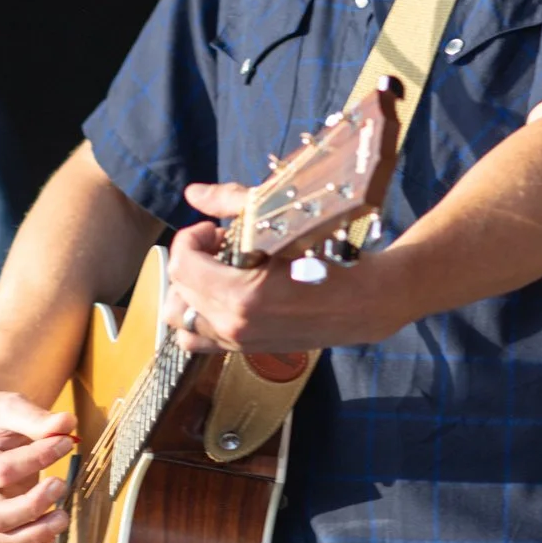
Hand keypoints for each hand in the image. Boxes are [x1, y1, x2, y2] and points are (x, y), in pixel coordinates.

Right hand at [0, 391, 77, 542]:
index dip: (35, 459)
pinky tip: (52, 539)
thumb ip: (35, 418)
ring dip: (36, 533)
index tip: (64, 443)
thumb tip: (65, 424)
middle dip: (32, 505)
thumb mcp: (9, 407)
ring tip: (64, 516)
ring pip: (2, 539)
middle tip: (61, 485)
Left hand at [165, 180, 412, 354]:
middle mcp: (233, 325)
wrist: (364, 302)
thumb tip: (193, 193)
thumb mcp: (281, 223)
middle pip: (177, 290)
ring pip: (180, 321)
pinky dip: (198, 317)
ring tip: (214, 272)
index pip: (182, 265)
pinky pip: (198, 341)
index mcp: (240, 296)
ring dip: (188, 292)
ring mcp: (238, 343)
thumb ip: (230, 204)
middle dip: (191, 259)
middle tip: (219, 245)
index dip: (190, 238)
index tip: (214, 228)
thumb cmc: (328, 257)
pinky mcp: (245, 350)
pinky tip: (220, 295)